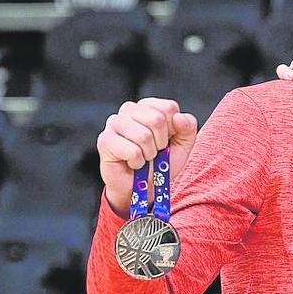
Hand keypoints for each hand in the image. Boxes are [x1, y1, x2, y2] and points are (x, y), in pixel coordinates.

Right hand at [97, 98, 198, 215]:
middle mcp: (129, 110)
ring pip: (143, 135)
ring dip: (149, 154)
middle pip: (157, 119)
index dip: (173, 129)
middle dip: (161, 143)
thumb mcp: (183, 145)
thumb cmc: (161, 162)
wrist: (143, 187)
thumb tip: (178, 117)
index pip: (169, 107)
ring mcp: (114, 123)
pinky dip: (138, 162)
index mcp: (148, 106)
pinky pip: (132, 151)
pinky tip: (132, 163)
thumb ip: (188, 127)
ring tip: (143, 157)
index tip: (166, 140)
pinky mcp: (105, 140)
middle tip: (154, 151)